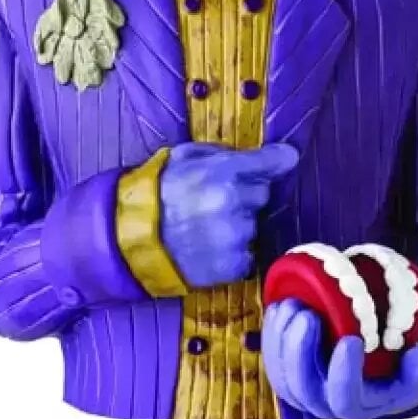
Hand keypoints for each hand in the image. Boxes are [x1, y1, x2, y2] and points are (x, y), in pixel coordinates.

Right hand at [160, 142, 298, 286]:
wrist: (131, 238)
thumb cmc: (158, 192)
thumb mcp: (184, 156)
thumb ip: (221, 153)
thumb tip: (253, 155)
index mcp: (224, 172)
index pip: (272, 161)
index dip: (280, 159)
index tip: (285, 159)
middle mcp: (235, 203)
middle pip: (263, 195)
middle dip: (247, 195)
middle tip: (220, 199)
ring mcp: (236, 236)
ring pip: (254, 225)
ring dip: (239, 224)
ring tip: (209, 226)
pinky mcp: (233, 265)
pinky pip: (246, 253)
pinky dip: (234, 251)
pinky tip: (210, 246)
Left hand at [262, 298, 417, 418]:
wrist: (367, 363)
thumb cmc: (390, 366)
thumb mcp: (414, 368)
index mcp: (356, 403)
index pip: (345, 397)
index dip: (344, 372)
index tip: (351, 340)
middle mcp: (323, 399)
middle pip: (302, 384)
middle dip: (299, 349)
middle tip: (308, 315)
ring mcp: (300, 383)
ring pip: (280, 368)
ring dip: (281, 336)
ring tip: (293, 305)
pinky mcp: (284, 365)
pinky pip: (270, 352)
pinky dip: (272, 329)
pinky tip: (283, 306)